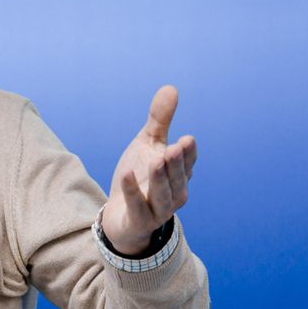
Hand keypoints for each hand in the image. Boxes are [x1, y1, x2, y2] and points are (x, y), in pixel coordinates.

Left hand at [101, 85, 197, 254]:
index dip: (187, 154)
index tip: (187, 139)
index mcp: (179, 175)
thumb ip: (160, 120)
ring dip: (161, 178)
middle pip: (178, 179)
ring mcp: (159, 210)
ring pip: (164, 196)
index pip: (187, 163)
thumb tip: (171, 87)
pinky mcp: (140, 221)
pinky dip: (133, 192)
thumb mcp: (147, 145)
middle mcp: (174, 194)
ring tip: (157, 160)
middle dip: (177, 163)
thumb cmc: (139, 177)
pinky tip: (126, 174)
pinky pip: (137, 207)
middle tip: (175, 147)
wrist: (120, 215)